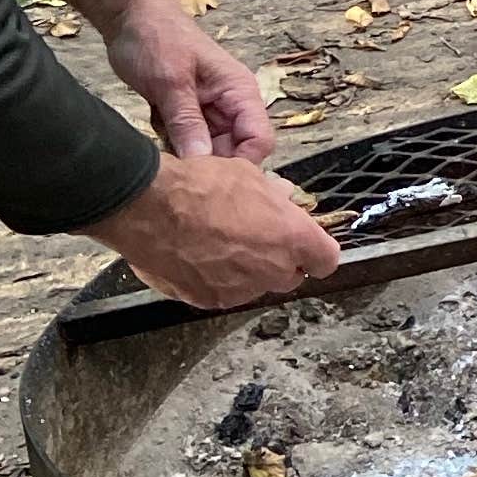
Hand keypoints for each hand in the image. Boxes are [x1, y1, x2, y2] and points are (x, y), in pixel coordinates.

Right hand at [89, 154, 342, 311]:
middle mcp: (272, 271)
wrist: (150, 208)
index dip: (316, 252)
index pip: (326, 260)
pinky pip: (222, 292)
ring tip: (219, 243)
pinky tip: (198, 255)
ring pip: (254, 285)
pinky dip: (215, 279)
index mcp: (292, 239)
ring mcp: (241, 290)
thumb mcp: (249, 176)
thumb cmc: (201, 187)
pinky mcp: (209, 301)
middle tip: (257, 237)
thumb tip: (283, 198)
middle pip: (290, 276)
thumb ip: (273, 196)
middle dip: (279, 260)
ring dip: (246, 270)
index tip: (306, 246)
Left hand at [105, 0, 276, 162]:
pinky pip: (187, 142)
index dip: (241, 163)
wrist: (128, 16)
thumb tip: (203, 165)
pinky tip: (156, 126)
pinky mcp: (187, 115)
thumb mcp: (170, 83)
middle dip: (207, 162)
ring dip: (186, 152)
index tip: (209, 179)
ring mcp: (209, 111)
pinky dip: (172, 143)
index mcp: (239, 92)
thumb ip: (187, 123)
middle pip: (234, 152)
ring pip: (209, 151)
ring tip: (162, 135)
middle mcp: (230, 105)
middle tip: (177, 165)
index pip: (259, 140)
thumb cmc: (156, 38)